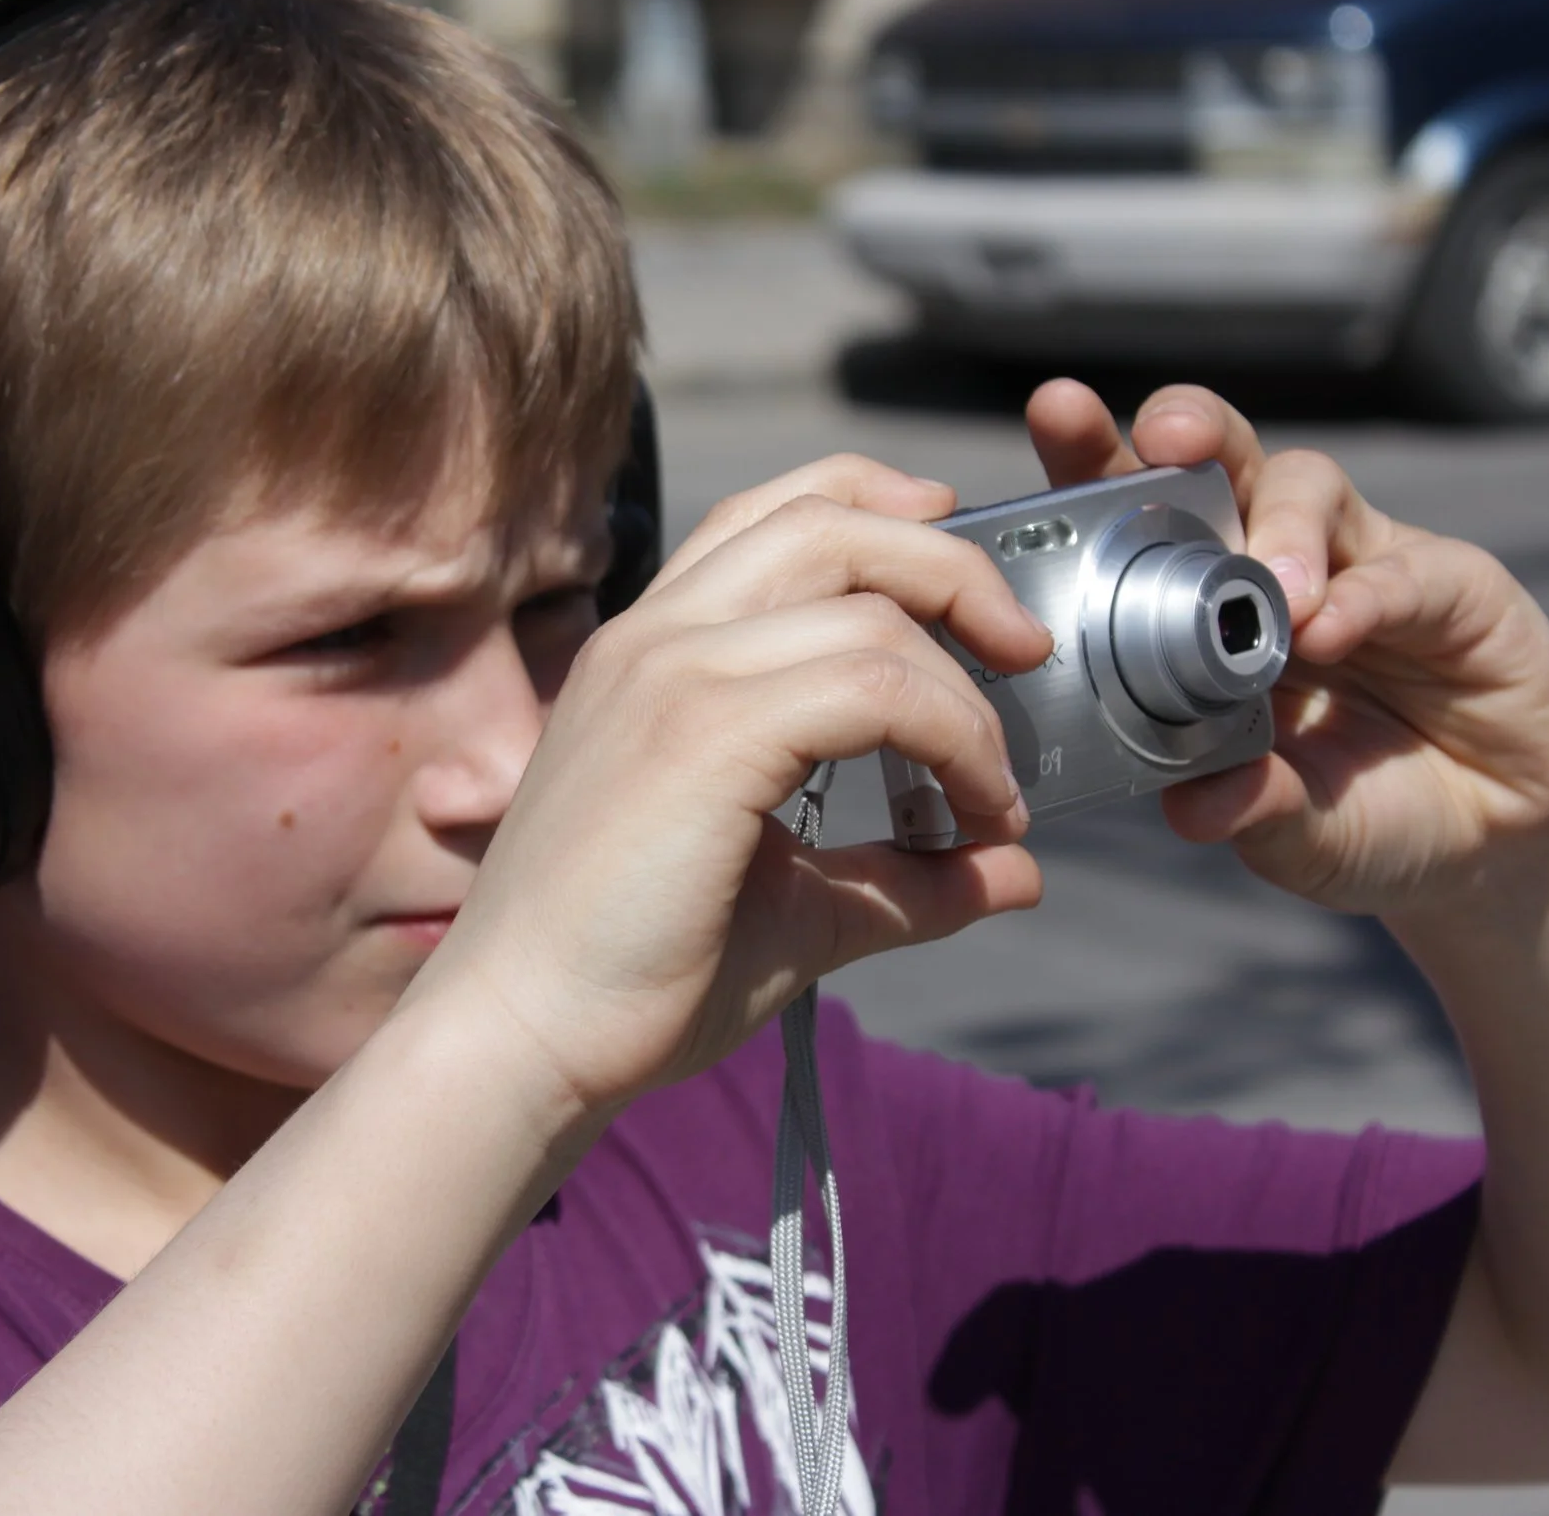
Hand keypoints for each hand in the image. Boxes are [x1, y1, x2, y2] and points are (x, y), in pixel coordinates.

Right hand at [409, 457, 1052, 1117]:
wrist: (523, 1038)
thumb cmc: (632, 977)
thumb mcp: (796, 905)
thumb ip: (900, 875)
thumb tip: (1017, 873)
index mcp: (654, 650)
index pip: (776, 513)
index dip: (886, 510)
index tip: (966, 575)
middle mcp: (656, 636)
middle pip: (831, 516)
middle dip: (955, 567)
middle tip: (1025, 654)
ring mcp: (671, 672)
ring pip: (866, 595)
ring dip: (966, 682)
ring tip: (994, 783)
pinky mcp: (703, 733)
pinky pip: (872, 684)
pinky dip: (952, 737)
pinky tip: (973, 814)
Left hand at [1024, 379, 1548, 921]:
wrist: (1485, 843)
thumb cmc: (1357, 814)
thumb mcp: (1292, 831)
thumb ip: (1247, 810)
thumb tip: (1193, 809)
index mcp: (1199, 608)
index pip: (1137, 519)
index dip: (1094, 466)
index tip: (1055, 416)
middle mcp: (1272, 563)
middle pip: (1219, 462)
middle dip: (1185, 429)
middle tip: (1164, 437)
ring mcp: (1361, 562)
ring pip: (1307, 487)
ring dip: (1283, 527)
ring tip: (1277, 593)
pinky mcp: (1454, 583)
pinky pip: (1405, 568)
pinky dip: (1366, 595)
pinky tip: (1336, 629)